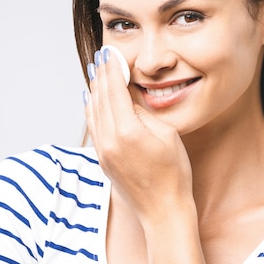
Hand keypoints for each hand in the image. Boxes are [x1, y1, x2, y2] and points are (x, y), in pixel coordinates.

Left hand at [83, 48, 193, 224]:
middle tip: (101, 56)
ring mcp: (103, 151)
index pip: (114, 90)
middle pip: (100, 98)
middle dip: (101, 75)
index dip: (112, 69)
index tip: (110, 53)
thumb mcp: (166, 134)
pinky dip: (91, 110)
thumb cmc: (173, 173)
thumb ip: (143, 112)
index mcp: (127, 131)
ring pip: (92, 112)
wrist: (162, 210)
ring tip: (95, 72)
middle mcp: (109, 140)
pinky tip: (91, 100)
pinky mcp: (102, 160)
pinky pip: (92, 127)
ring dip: (94, 90)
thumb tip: (129, 95)